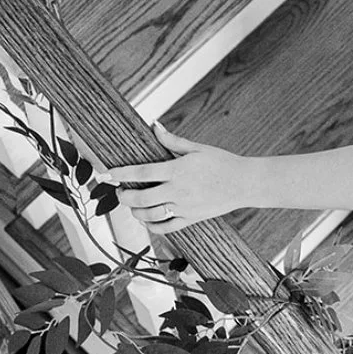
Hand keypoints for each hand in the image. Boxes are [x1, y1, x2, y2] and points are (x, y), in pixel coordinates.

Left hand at [105, 123, 253, 233]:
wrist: (244, 183)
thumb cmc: (221, 162)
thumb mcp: (197, 148)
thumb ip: (172, 141)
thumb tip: (154, 125)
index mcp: (178, 170)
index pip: (141, 173)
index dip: (121, 174)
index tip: (108, 174)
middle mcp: (178, 191)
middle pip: (140, 198)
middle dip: (123, 196)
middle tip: (119, 191)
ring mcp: (183, 207)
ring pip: (149, 215)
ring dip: (135, 211)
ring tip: (132, 205)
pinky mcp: (190, 219)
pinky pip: (165, 228)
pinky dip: (151, 225)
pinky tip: (147, 218)